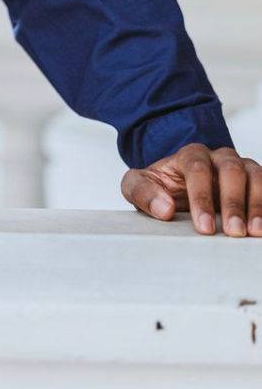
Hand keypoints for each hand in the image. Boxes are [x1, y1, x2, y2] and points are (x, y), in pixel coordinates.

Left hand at [121, 142, 261, 236]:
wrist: (177, 185)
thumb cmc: (160, 186)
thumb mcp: (139, 186)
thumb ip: (142, 192)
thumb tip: (164, 209)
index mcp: (190, 155)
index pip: (198, 169)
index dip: (202, 198)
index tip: (205, 227)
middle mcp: (219, 158)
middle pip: (231, 170)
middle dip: (233, 202)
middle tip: (234, 232)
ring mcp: (241, 168)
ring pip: (255, 176)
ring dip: (257, 204)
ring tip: (254, 232)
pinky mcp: (255, 182)